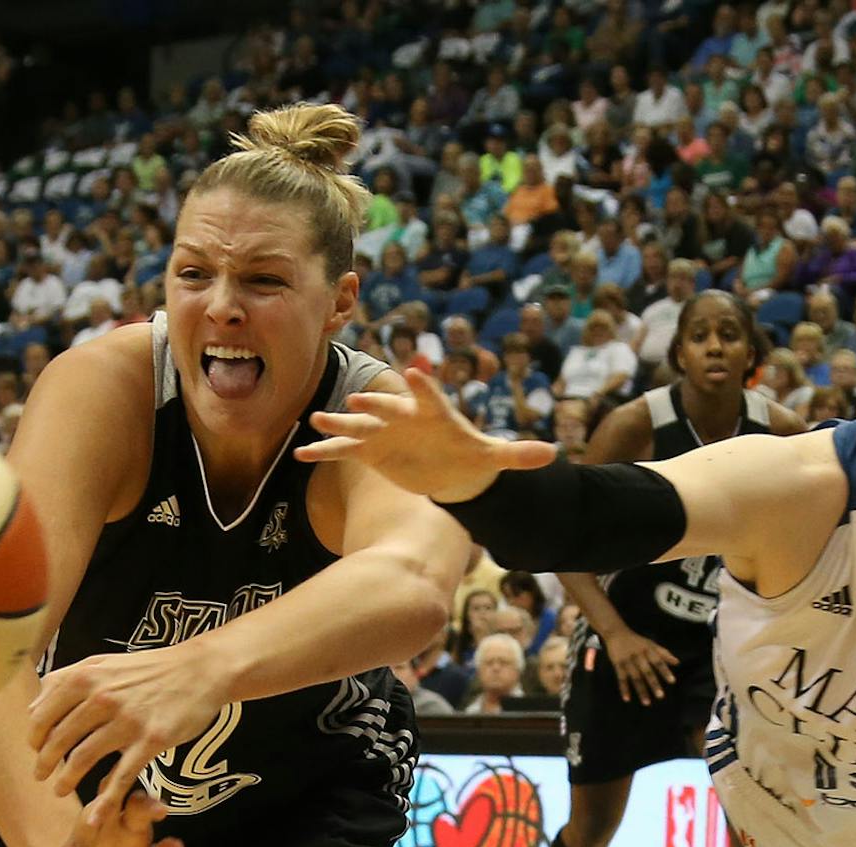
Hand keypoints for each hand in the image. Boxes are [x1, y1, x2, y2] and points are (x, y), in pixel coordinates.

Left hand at [25, 645, 229, 824]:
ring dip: (66, 780)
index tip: (36, 749)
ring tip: (59, 791)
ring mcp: (127, 721)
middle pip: (59, 739)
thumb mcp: (103, 663)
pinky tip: (96, 817)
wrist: (199, 670)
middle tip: (41, 776)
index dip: (35, 737)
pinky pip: (122, 776)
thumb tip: (34, 706)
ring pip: (83, 758)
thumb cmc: (150, 668)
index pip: (44, 714)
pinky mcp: (151, 741)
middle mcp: (102, 699)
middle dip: (45, 762)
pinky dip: (106, 800)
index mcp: (87, 678)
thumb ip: (66, 680)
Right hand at [30, 790, 183, 846]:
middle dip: (123, 799)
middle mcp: (107, 826)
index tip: (162, 811)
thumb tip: (177, 845)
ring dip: (94, 816)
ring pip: (87, 820)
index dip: (151, 805)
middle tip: (139, 801)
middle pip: (115, 802)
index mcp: (131, 828)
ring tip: (101, 816)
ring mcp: (84, 841)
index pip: (141, 807)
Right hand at [296, 372, 555, 502]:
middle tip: (357, 400)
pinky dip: (325, 451)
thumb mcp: (494, 457)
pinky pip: (344, 450)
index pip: (429, 395)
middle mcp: (404, 416)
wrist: (449, 466)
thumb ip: (518, 454)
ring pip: (358, 426)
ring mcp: (384, 432)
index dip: (423, 384)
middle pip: (387, 408)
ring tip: (316, 420)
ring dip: (338, 424)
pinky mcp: (371, 450)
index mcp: (433, 412)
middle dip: (373, 405)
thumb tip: (553, 455)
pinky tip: (302, 452)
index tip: (416, 371)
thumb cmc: (470, 455)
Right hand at [605, 626, 678, 703]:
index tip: (672, 681)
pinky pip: (621, 678)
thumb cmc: (637, 641)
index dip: (665, 671)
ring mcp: (627, 661)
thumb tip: (677, 663)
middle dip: (653, 684)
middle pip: (647, 672)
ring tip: (646, 702)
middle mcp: (639, 656)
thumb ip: (664, 653)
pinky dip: (623, 688)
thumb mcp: (652, 644)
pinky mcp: (617, 664)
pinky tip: (627, 699)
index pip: (658, 662)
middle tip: (660, 696)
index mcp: (648, 650)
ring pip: (635, 677)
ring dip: (640, 690)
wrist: (617, 633)